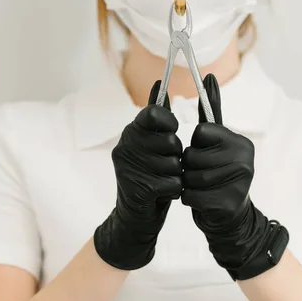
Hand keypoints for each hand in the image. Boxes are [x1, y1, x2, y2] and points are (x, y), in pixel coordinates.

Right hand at [94, 81, 182, 269]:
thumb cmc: (151, 176)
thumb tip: (159, 83)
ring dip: (176, 175)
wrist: (136, 217)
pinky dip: (174, 190)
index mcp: (131, 131)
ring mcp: (128, 167)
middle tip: (165, 165)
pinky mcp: (137, 188)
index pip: (155, 113)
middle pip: (170, 140)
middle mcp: (125, 146)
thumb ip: (157, 116)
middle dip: (176, 155)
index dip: (169, 123)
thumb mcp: (153, 143)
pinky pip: (172, 182)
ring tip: (163, 180)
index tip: (172, 131)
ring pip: (173, 163)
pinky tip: (163, 193)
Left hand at [181, 73, 288, 280]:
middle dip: (190, 167)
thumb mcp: (217, 142)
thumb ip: (212, 110)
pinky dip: (190, 200)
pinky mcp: (228, 204)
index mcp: (241, 142)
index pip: (201, 132)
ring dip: (189, 184)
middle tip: (204, 175)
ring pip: (190, 176)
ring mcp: (239, 183)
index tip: (206, 154)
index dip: (197, 145)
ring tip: (204, 188)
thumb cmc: (218, 175)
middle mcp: (245, 159)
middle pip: (192, 154)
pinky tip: (203, 202)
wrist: (229, 218)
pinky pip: (191, 196)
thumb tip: (210, 76)